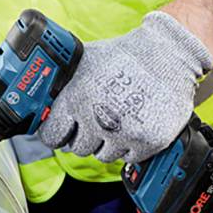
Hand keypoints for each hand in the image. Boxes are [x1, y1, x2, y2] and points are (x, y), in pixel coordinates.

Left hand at [38, 11, 212, 163]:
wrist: (168, 54)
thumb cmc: (126, 55)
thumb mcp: (86, 61)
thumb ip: (65, 85)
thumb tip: (45, 100)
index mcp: (77, 99)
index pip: (52, 135)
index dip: (57, 133)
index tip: (63, 132)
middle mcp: (97, 119)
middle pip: (78, 148)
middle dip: (85, 136)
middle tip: (96, 120)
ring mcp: (123, 133)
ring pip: (103, 155)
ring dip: (107, 142)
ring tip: (118, 119)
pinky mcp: (148, 142)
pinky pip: (129, 158)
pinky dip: (130, 145)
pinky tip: (134, 124)